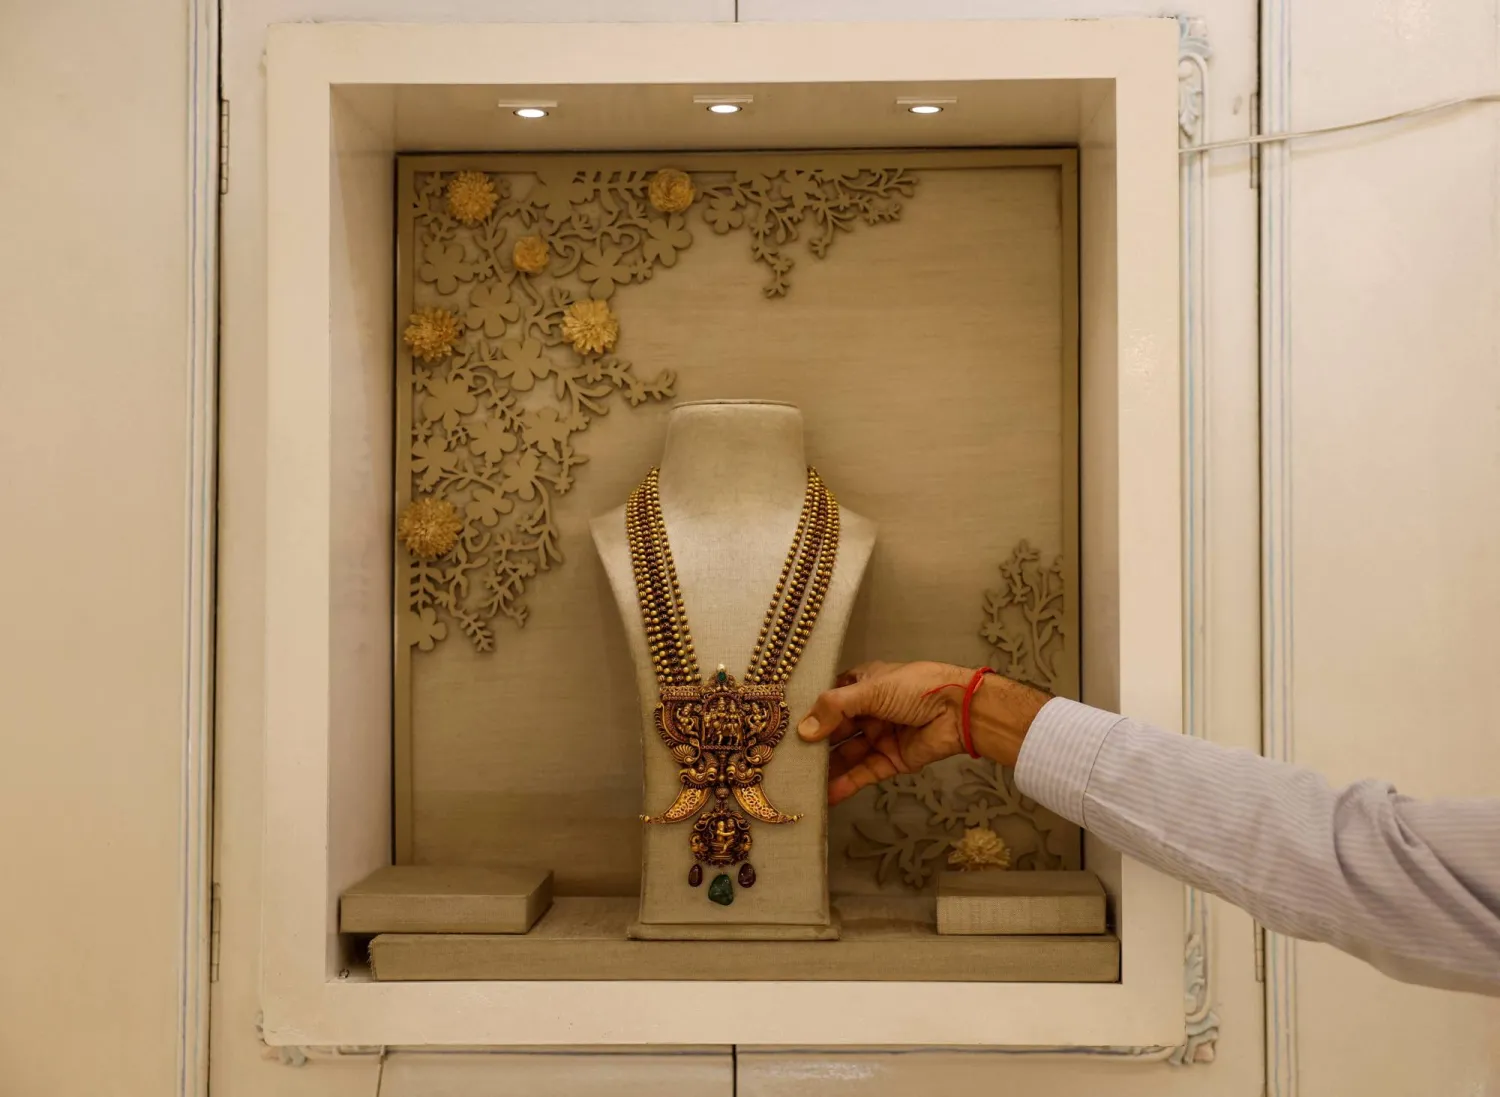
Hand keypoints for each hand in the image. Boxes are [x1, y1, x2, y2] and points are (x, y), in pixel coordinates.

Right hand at [796, 661, 1048, 805]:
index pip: (827, 700)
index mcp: (862, 685)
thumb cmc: (914, 688)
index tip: (780, 730)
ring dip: (826, 769)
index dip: (807, 714)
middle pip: (833, 731)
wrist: (960, 710)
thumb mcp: (870, 690)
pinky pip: (863, 773)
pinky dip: (845, 784)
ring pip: (845, 755)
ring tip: (800, 784)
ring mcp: (878, 737)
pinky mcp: (890, 761)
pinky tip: (826, 795)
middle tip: (784, 763)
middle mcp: (867, 711)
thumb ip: (834, 709)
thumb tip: (802, 732)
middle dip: (812, 746)